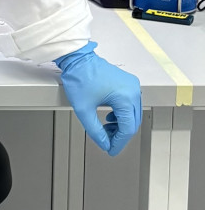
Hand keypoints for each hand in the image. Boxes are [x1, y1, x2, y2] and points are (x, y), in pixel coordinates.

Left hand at [54, 41, 141, 155]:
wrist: (77, 59)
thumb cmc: (79, 77)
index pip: (127, 128)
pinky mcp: (127, 83)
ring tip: (106, 130)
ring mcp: (132, 85)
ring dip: (121, 125)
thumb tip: (104, 143)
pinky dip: (121, 115)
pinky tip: (109, 118)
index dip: (118, 143)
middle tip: (107, 142)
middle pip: (133, 122)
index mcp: (125, 97)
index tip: (110, 150)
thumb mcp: (84, 109)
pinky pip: (130, 104)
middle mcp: (132, 90)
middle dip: (120, 135)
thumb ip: (95, 130)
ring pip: (133, 115)